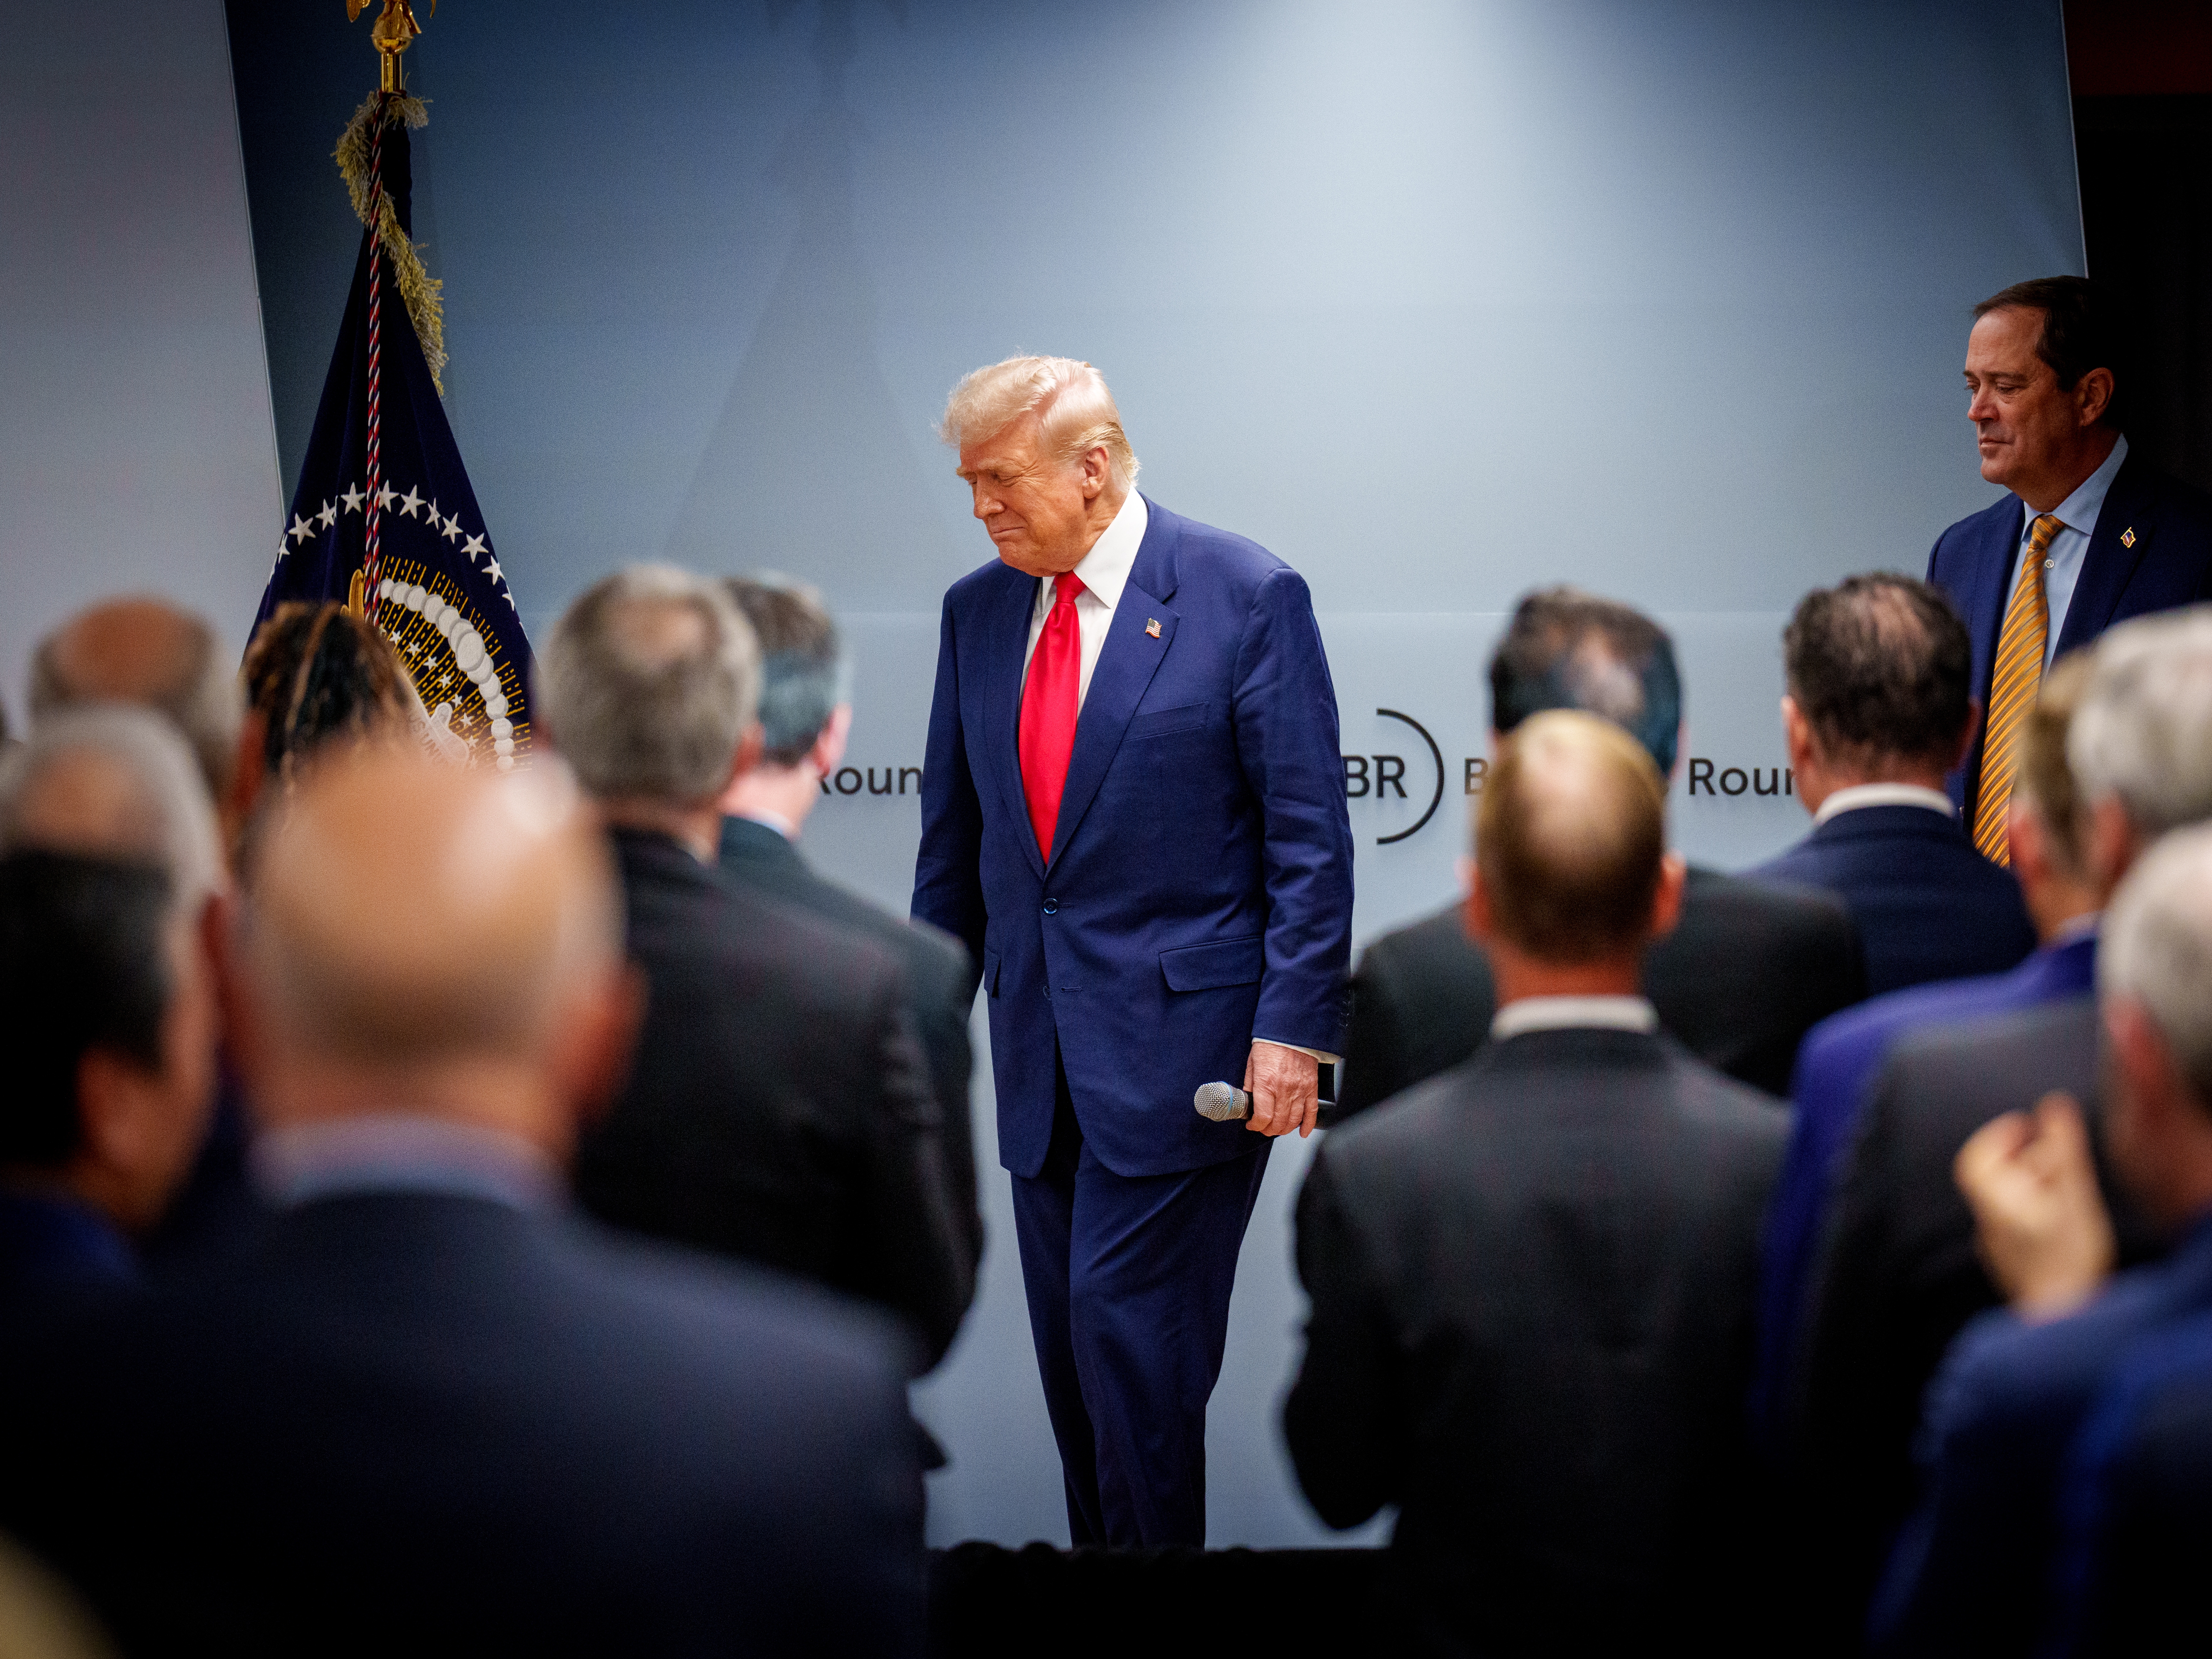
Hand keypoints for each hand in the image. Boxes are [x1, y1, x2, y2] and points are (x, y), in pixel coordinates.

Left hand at [1243, 1041, 1319, 1138]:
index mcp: (1266, 1083)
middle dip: (1268, 1130)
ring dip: (1284, 1129)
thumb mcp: (1252, 1064)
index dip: (1256, 1126)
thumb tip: (1248, 1101)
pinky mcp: (1311, 1088)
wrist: (1291, 1033)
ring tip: (1278, 1128)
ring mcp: (1300, 1090)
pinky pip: (1312, 1112)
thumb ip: (1250, 1085)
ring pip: (1294, 1120)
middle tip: (1264, 1128)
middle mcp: (1284, 1090)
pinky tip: (1302, 1132)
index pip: (1262, 1116)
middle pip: (1278, 1122)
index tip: (1252, 1125)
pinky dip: (1307, 1125)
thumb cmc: (1271, 1045)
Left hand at [1954, 1092, 2116, 1321]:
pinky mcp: (2015, 1268)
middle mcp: (1989, 1226)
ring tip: (2065, 1179)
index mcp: (1995, 1204)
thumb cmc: (2070, 1256)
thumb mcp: (2073, 1196)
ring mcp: (2000, 1251)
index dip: (1996, 1137)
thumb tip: (2054, 1104)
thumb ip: (2064, 1149)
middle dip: (2020, 1157)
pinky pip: (2017, 1227)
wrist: (2065, 1321)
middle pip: (1992, 1180)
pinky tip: (2064, 1215)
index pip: (1975, 1160)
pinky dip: (2037, 1210)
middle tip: (2049, 1148)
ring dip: (2032, 1184)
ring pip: (2007, 1204)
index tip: (2023, 1125)